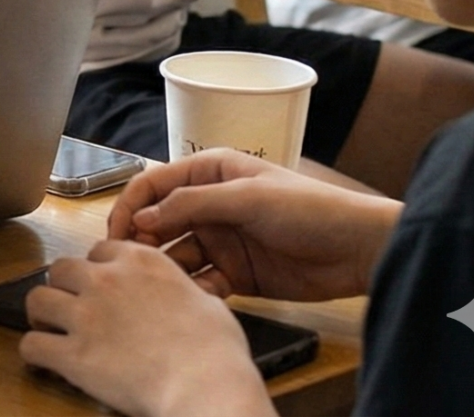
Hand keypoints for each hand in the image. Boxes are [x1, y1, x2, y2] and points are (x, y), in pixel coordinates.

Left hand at [17, 241, 272, 416]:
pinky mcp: (72, 354)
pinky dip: (34, 353)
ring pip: (37, 299)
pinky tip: (45, 361)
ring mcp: (85, 315)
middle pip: (61, 268)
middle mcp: (106, 280)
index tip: (103, 287)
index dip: (99, 269)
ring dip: (42, 314)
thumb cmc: (217, 351)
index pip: (100, 249)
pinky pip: (31, 344)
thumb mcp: (208, 302)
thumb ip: (179, 289)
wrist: (207, 387)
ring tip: (51, 330)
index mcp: (141, 261)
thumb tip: (180, 297)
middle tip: (72, 308)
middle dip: (64, 287)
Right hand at [106, 149, 396, 301]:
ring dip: (164, 269)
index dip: (129, 206)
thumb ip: (192, 204)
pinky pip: (200, 281)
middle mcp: (209, 205)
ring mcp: (221, 241)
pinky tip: (190, 298)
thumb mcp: (248, 198)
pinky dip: (191, 290)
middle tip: (128, 266)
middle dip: (140, 242)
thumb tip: (141, 217)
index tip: (115, 234)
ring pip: (175, 255)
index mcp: (210, 174)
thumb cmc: (309, 209)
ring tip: (157, 286)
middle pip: (158, 222)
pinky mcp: (235, 274)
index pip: (154, 185)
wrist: (358, 249)